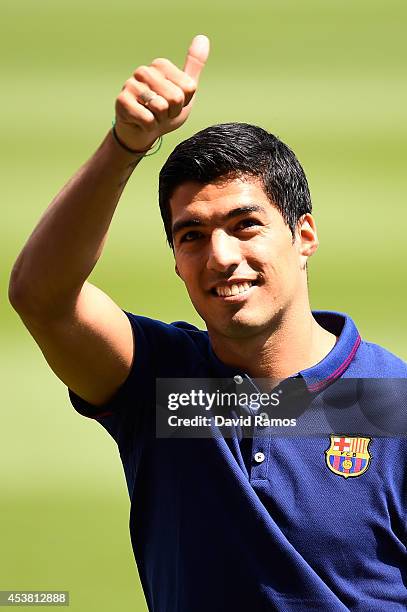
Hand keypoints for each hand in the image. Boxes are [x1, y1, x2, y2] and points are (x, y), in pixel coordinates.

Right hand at [114, 35, 209, 151]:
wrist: (142, 133)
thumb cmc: (164, 112)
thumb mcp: (184, 90)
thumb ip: (194, 66)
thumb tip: (203, 38)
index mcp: (161, 65)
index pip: (188, 88)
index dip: (184, 103)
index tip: (173, 104)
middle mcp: (144, 71)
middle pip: (176, 98)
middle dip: (172, 112)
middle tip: (162, 113)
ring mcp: (131, 85)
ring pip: (161, 108)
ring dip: (160, 120)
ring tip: (152, 116)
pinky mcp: (122, 102)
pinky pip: (147, 119)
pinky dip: (149, 127)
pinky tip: (141, 123)